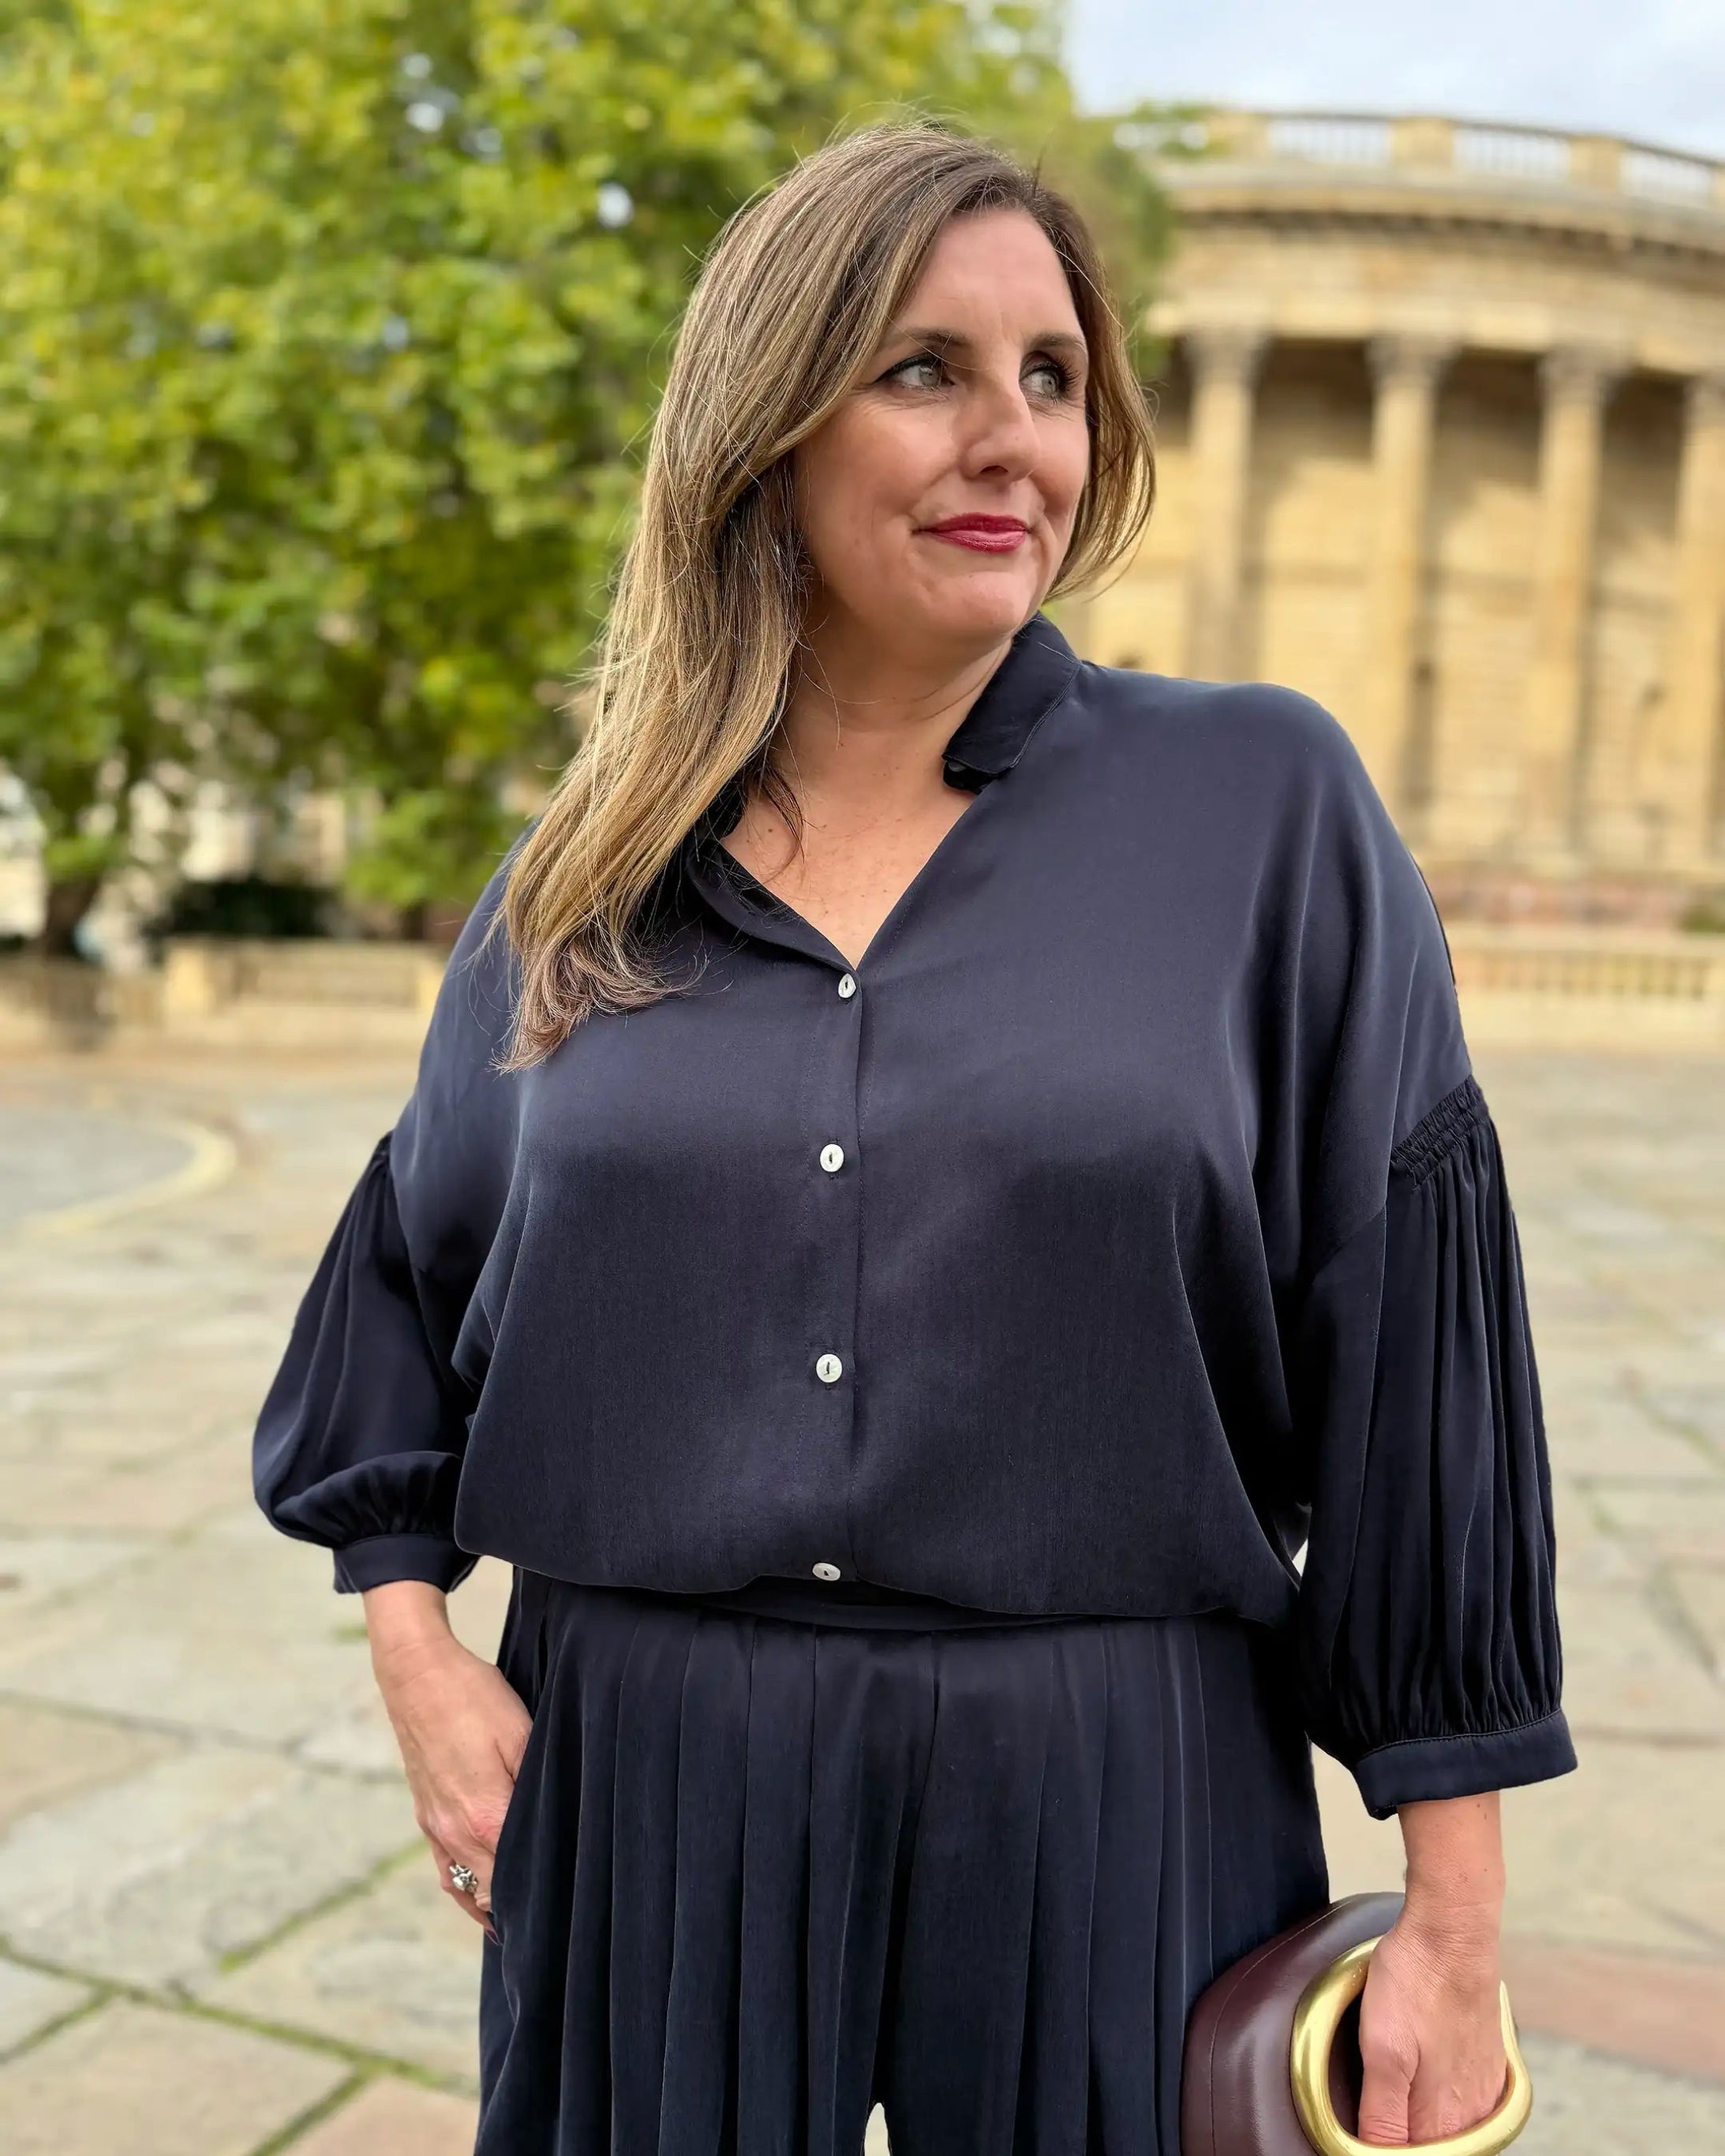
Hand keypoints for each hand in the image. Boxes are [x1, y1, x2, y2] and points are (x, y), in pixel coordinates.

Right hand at [364, 1583, 532, 1934]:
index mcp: (485, 1816)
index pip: (516, 1882)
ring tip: (520, 1924)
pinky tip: (481, 1895)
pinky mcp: (425, 1814)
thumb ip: (539, 1785)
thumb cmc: (474, 1697)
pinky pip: (445, 1868)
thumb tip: (558, 1821)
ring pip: (464, 1888)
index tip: (567, 1914)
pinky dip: (465, 1888)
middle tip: (553, 1928)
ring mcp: (435, 1825)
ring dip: (491, 1905)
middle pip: (491, 1893)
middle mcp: (455, 1832)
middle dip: (520, 1910)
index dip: (541, 1900)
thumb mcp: (522, 1733)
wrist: (416, 1673)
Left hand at [1355, 1903, 1507, 2145]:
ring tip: (1394, 2098)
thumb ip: (1382, 2113)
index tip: (1365, 2125)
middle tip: (1373, 2111)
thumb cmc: (1416, 1982)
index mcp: (1444, 2117)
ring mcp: (1484, 2086)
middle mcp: (1472, 2110)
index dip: (1383, 2147)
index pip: (1410, 2155)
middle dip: (1403, 2137)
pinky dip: (1443, 2101)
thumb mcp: (1382, 2050)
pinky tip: (1424, 2082)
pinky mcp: (1488, 2061)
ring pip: (1451, 2127)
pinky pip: (1467, 2101)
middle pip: (1433, 2145)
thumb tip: (1377, 2153)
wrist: (1452, 1931)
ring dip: (1422, 2122)